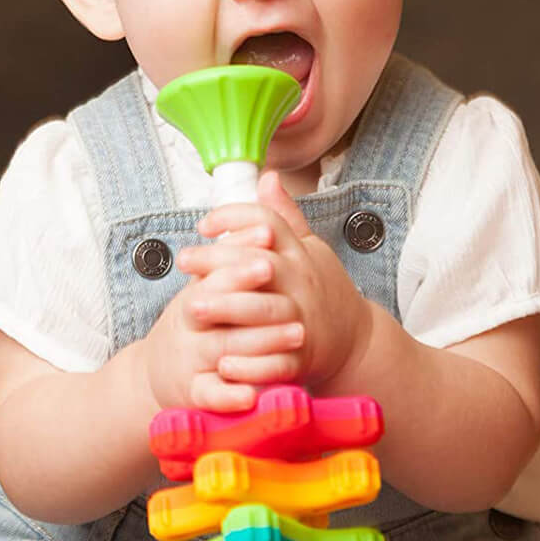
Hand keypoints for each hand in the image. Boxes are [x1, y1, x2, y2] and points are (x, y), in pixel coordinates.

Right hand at [141, 220, 305, 413]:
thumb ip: (244, 236)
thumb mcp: (213, 277)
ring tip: (296, 336)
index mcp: (195, 291)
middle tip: (287, 289)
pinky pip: (211, 395)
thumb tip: (269, 181)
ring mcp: (189, 358)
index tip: (270, 245)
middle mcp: (189, 322)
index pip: (213, 268)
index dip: (240, 256)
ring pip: (222, 349)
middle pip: (216, 306)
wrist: (163, 374)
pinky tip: (255, 393)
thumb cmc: (198, 321)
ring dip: (260, 343)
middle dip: (251, 296)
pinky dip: (232, 395)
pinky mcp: (192, 393)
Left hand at [188, 171, 372, 392]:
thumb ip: (285, 216)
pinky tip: (220, 363)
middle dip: (218, 261)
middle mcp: (300, 281)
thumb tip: (268, 177)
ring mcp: (301, 318)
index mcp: (299, 253)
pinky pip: (274, 360)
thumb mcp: (310, 248)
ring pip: (263, 310)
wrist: (354, 341)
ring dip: (227, 308)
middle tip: (184, 260)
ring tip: (191, 308)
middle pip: (259, 262)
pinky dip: (248, 363)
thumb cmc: (322, 290)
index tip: (204, 225)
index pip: (267, 222)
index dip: (234, 217)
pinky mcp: (300, 356)